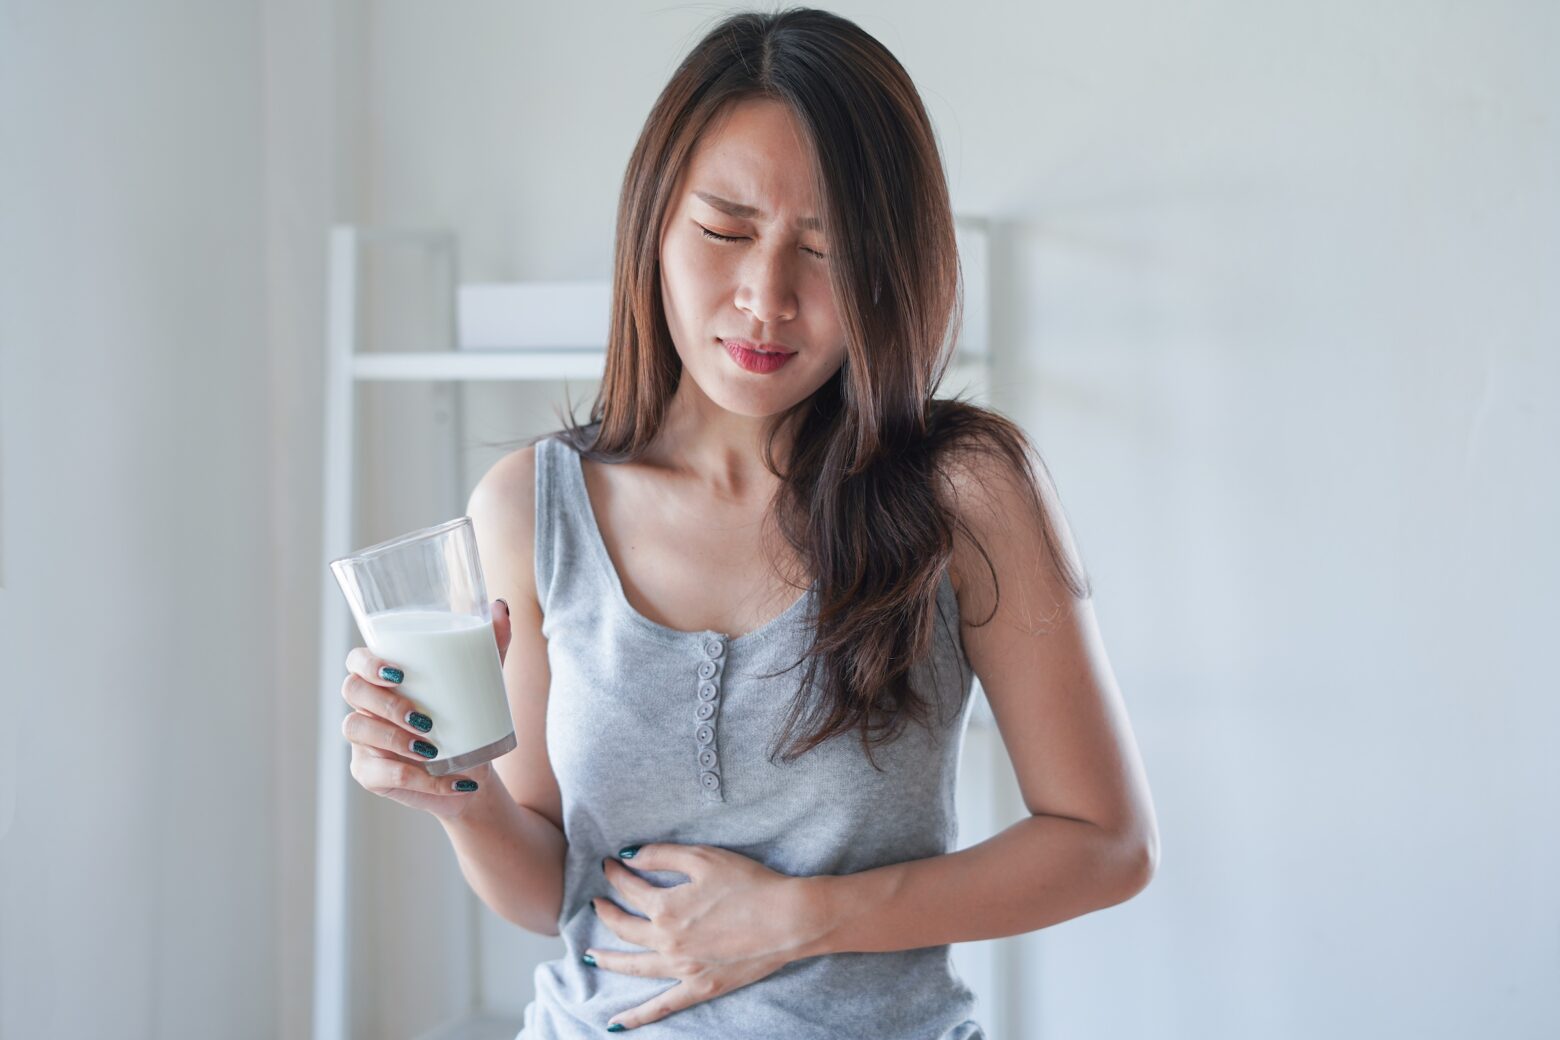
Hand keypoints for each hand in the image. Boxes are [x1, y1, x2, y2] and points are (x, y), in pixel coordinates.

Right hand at [338, 598, 512, 820]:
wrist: (473, 774)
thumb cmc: (468, 720)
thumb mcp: (483, 683)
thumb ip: (491, 645)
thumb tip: (500, 606)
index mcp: (385, 678)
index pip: (357, 660)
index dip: (367, 663)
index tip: (398, 672)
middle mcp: (367, 705)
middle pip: (352, 691)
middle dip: (384, 703)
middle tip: (423, 718)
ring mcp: (364, 740)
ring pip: (356, 729)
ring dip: (394, 739)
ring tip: (432, 749)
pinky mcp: (369, 774)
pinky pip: (379, 774)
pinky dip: (416, 779)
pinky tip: (449, 781)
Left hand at [587, 843, 830, 1030]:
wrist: (788, 919)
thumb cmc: (750, 883)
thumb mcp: (704, 858)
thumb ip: (661, 855)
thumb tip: (629, 857)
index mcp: (666, 907)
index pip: (630, 889)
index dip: (616, 875)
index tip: (610, 865)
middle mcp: (667, 941)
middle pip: (624, 927)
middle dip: (606, 912)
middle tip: (597, 903)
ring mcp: (682, 968)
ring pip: (633, 967)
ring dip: (608, 960)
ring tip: (590, 956)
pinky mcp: (700, 987)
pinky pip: (662, 1006)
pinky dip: (636, 1017)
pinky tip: (615, 1024)